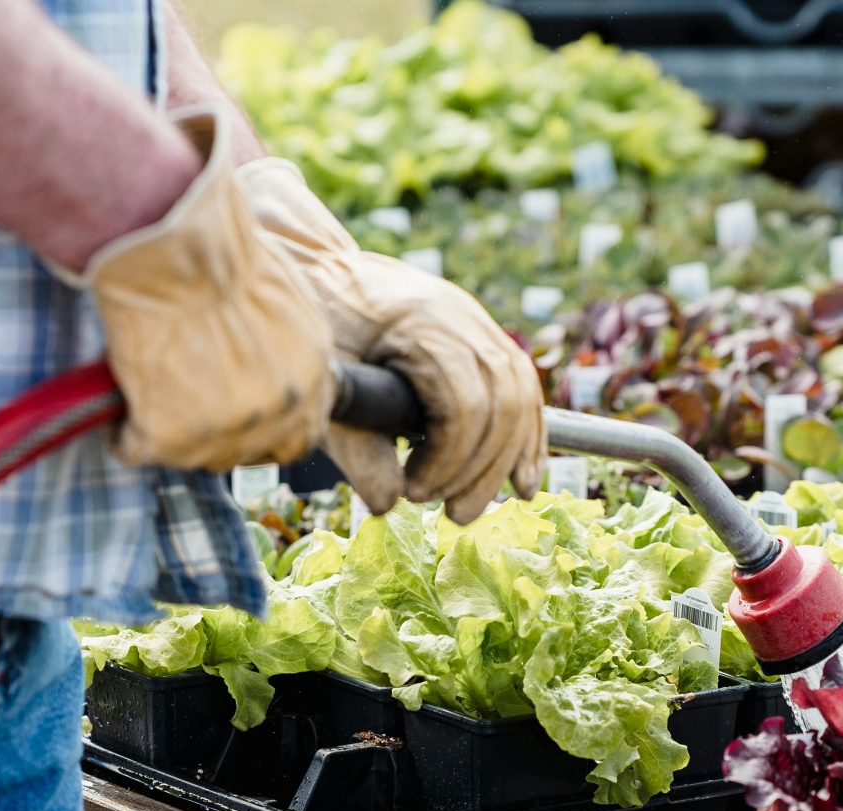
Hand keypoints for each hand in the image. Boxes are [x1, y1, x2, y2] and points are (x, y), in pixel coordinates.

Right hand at [82, 115, 334, 470]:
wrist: (169, 243)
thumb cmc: (215, 247)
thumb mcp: (280, 296)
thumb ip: (284, 346)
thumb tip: (264, 361)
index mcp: (312, 373)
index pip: (301, 435)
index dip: (268, 431)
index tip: (241, 420)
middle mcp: (279, 409)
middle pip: (248, 452)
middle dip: (219, 434)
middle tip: (185, 405)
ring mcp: (226, 429)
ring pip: (195, 456)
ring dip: (173, 430)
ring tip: (149, 392)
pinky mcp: (169, 435)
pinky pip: (136, 448)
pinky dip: (124, 431)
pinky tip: (119, 405)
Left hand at [237, 159, 544, 525]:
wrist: (320, 264)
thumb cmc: (316, 321)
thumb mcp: (326, 384)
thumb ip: (354, 446)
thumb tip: (389, 504)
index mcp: (422, 323)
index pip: (465, 405)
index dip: (448, 461)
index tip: (414, 492)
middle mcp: (462, 317)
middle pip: (503, 405)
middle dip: (481, 471)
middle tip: (449, 514)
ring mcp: (478, 322)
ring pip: (521, 397)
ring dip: (506, 461)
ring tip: (473, 506)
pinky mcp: (482, 333)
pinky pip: (523, 387)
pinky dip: (526, 436)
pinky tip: (523, 478)